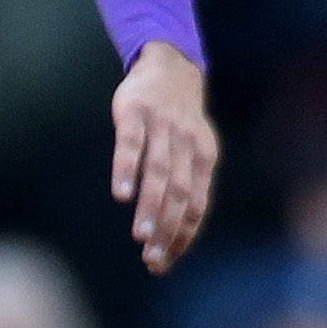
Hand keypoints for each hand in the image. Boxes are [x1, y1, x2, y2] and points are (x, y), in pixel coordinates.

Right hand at [110, 42, 220, 271]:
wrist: (171, 64)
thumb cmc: (181, 120)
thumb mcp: (196, 149)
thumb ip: (189, 184)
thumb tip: (177, 233)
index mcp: (205, 158)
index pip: (197, 205)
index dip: (182, 236)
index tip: (163, 263)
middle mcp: (187, 144)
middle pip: (180, 193)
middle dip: (168, 230)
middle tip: (152, 259)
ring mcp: (162, 126)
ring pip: (159, 172)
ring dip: (151, 207)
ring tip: (140, 236)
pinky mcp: (135, 111)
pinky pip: (131, 144)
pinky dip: (127, 169)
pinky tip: (121, 194)